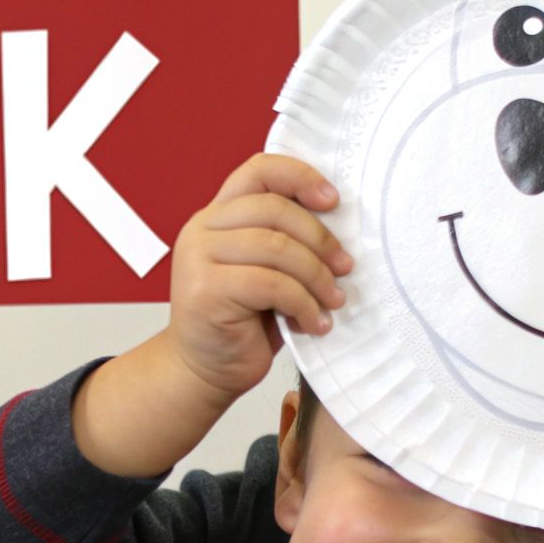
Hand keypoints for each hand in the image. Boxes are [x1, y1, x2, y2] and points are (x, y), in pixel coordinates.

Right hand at [164, 154, 351, 401]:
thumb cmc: (243, 322)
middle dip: (320, 239)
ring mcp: (198, 258)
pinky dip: (303, 304)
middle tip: (344, 267)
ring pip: (277, 248)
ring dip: (316, 276)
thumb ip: (284, 239)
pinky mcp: (206, 291)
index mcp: (218, 215)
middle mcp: (202, 229)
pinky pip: (272, 285)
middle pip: (274, 210)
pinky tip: (314, 323)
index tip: (334, 201)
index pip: (259, 171)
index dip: (300, 177)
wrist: (204, 371)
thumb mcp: (266, 270)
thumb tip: (341, 225)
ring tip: (333, 301)